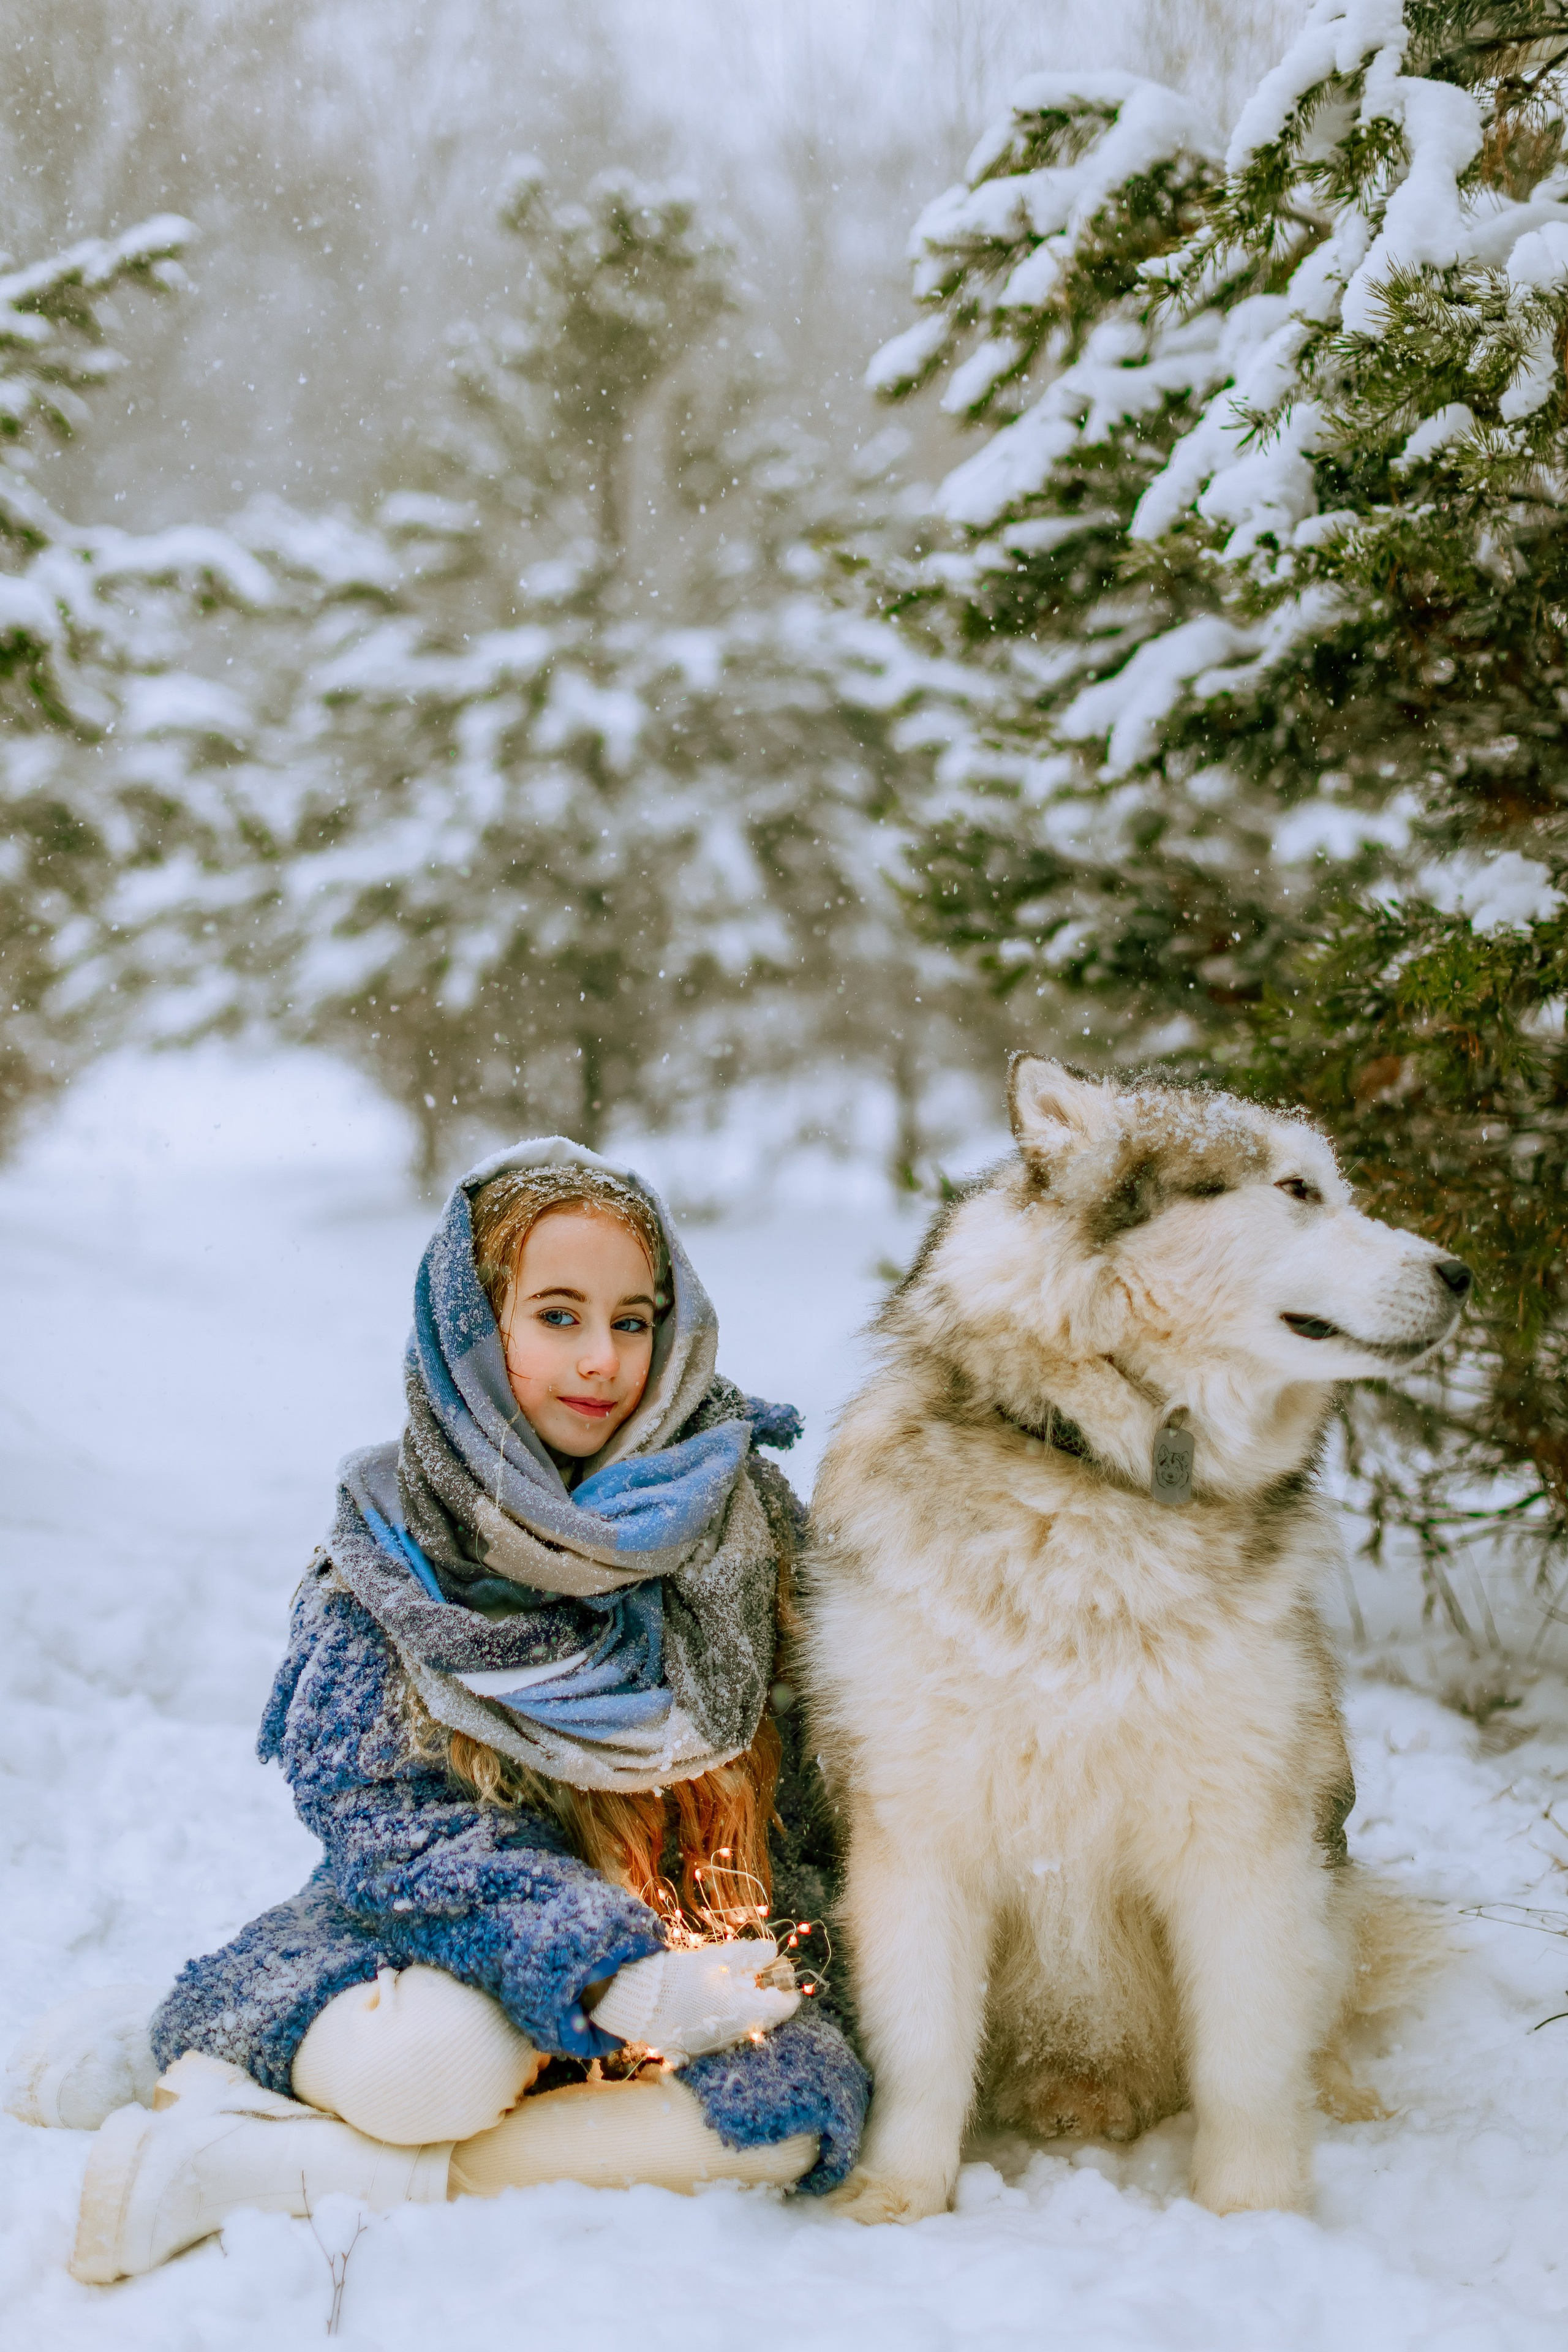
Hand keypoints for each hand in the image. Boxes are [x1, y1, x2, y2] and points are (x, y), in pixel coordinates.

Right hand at [588, 1939, 800, 2061]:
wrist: (643, 2001)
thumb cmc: (683, 1975)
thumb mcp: (719, 1958)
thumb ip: (750, 1953)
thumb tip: (772, 1948)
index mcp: (746, 2012)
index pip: (783, 2009)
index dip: (788, 1993)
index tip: (785, 1981)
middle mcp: (736, 2035)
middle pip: (764, 2019)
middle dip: (765, 1999)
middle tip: (760, 1981)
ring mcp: (718, 2046)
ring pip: (745, 2028)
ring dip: (747, 2010)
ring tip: (737, 1988)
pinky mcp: (699, 2050)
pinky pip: (723, 2036)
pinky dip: (726, 2020)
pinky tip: (716, 2004)